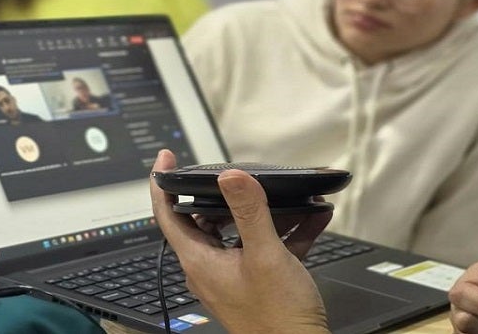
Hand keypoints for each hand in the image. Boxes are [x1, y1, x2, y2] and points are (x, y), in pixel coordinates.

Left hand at [150, 150, 331, 333]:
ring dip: (266, 212)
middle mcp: (210, 268)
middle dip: (226, 194)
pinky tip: (314, 217)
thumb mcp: (265, 256)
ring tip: (289, 193)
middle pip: (206, 220)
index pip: (167, 215)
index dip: (164, 183)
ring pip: (240, 232)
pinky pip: (266, 248)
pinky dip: (286, 232)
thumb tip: (232, 177)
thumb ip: (250, 213)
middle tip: (242, 174)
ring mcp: (233, 276)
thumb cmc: (278, 318)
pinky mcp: (257, 283)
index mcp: (200, 261)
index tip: (166, 159)